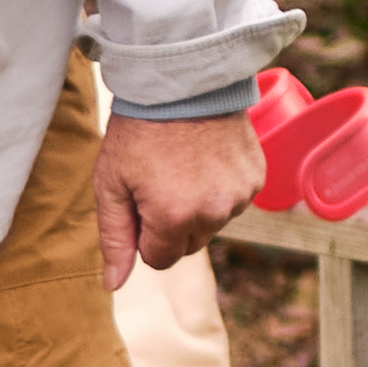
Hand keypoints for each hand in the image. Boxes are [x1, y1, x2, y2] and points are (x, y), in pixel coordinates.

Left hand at [97, 104, 260, 284]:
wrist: (181, 80)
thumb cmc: (138, 131)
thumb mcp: (111, 183)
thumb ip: (114, 239)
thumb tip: (113, 286)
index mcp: (174, 218)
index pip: (159, 260)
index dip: (144, 235)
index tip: (139, 201)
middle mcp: (214, 212)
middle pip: (188, 244)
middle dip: (171, 223)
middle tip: (159, 180)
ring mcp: (240, 194)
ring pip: (212, 223)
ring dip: (197, 206)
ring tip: (182, 164)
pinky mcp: (257, 176)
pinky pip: (234, 201)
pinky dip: (219, 187)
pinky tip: (205, 157)